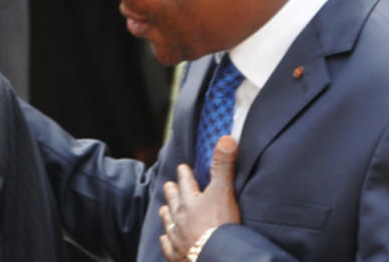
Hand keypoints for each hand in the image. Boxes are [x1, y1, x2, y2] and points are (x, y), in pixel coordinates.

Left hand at [159, 136, 239, 260]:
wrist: (214, 257)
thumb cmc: (220, 224)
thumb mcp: (223, 191)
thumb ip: (223, 165)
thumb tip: (225, 138)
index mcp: (190, 200)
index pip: (185, 182)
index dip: (184, 174)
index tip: (182, 167)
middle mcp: (179, 217)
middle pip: (173, 201)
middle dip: (171, 192)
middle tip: (168, 185)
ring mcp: (177, 236)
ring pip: (168, 221)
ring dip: (166, 213)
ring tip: (164, 209)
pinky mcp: (177, 254)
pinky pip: (168, 245)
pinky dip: (166, 240)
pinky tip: (164, 238)